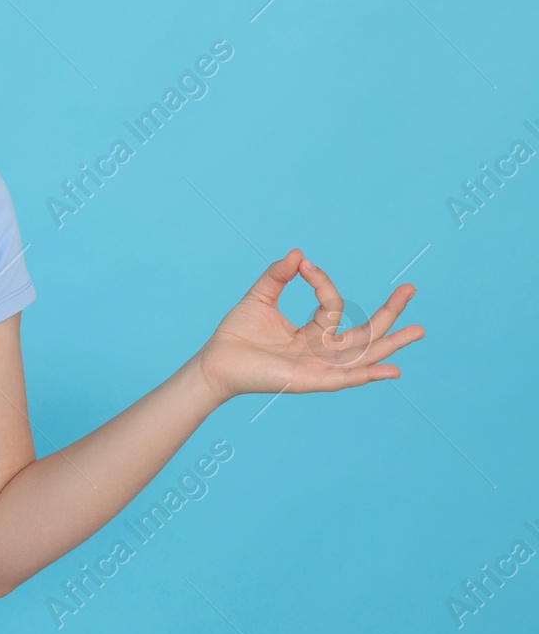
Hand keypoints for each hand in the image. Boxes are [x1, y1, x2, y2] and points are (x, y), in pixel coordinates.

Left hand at [194, 249, 425, 403]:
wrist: (215, 361)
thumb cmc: (236, 334)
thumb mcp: (260, 297)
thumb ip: (278, 276)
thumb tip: (297, 253)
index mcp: (312, 333)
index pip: (332, 305)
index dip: (321, 281)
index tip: (303, 264)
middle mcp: (321, 352)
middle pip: (365, 334)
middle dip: (389, 313)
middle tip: (411, 289)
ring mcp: (318, 367)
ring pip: (363, 355)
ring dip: (391, 344)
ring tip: (418, 330)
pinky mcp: (308, 381)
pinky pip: (343, 378)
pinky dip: (366, 374)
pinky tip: (390, 369)